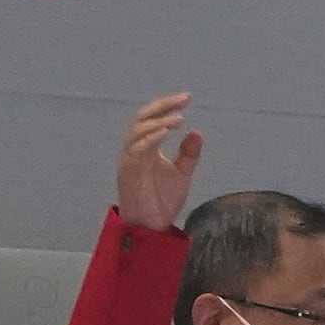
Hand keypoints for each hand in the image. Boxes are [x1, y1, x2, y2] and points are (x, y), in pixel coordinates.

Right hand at [112, 93, 202, 232]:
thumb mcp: (182, 174)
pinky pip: (137, 149)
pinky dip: (151, 138)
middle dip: (161, 106)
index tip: (187, 98)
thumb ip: (188, 154)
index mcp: (145, 147)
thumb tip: (196, 132)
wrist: (152, 227)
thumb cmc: (162, 201)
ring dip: (158, 122)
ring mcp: (129, 160)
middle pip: (142, 118)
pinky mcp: (128, 172)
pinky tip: (165, 132)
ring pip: (137, 131)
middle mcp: (134, 149)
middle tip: (182, 100)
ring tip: (178, 118)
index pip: (152, 118)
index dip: (167, 106)